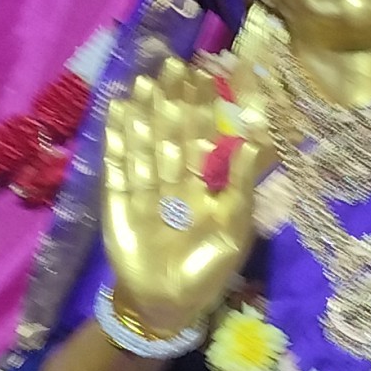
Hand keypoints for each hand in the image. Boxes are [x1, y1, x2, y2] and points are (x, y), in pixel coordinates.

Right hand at [99, 57, 270, 334]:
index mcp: (206, 186)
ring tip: (145, 79)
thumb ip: (241, 187)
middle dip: (174, 99)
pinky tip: (118, 111)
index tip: (206, 74)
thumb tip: (252, 142)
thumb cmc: (206, 273)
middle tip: (173, 63)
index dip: (205, 108)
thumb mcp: (233, 231)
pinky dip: (118, 138)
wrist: (164, 307)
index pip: (205, 138)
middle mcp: (176, 180)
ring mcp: (146, 187)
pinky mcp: (118, 200)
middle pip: (174, 132)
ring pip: (147, 141)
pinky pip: (119, 164)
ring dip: (146, 111)